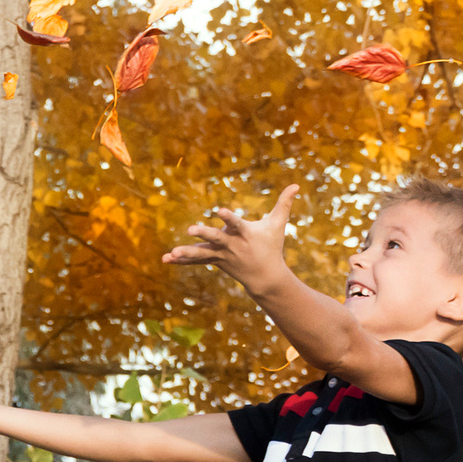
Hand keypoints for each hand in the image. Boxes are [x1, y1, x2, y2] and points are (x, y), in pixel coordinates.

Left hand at [162, 184, 296, 285]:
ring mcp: (222, 255)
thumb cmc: (272, 246)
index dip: (228, 217)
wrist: (265, 277)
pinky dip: (181, 261)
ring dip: (187, 253)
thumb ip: (284, 203)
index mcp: (245, 234)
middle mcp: (232, 245)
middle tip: (190, 229)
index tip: (219, 210)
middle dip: (204, 233)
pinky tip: (166, 259)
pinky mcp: (214, 261)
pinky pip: (196, 261)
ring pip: (202, 253)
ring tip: (172, 253)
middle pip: (216, 238)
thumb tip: (296, 184)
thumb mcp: (278, 224)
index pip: (236, 223)